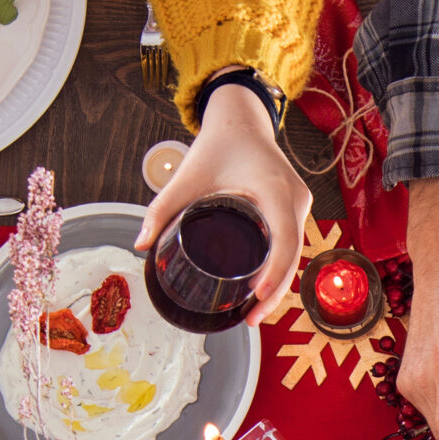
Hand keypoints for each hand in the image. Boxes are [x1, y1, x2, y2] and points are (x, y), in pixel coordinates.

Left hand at [133, 79, 310, 326]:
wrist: (241, 120)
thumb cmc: (217, 145)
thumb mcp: (187, 177)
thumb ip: (161, 209)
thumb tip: (139, 245)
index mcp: (274, 189)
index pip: (284, 239)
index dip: (274, 272)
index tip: (256, 296)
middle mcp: (295, 198)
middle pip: (293, 255)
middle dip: (275, 291)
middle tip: (249, 319)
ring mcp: (299, 203)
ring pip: (295, 252)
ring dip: (279, 283)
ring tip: (254, 312)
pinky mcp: (296, 207)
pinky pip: (293, 243)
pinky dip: (281, 267)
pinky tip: (264, 289)